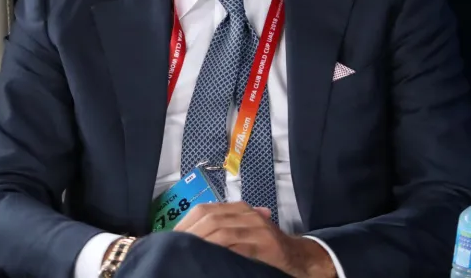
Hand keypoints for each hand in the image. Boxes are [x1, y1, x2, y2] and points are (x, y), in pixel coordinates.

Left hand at [173, 202, 335, 277]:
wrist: (300, 258)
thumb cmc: (266, 251)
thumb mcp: (243, 234)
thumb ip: (221, 231)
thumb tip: (184, 238)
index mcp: (239, 210)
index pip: (204, 210)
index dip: (185, 224)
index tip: (169, 239)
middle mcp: (248, 215)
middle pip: (210, 218)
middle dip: (189, 235)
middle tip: (174, 249)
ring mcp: (259, 229)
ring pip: (223, 232)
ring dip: (202, 244)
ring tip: (188, 255)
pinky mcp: (267, 246)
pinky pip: (240, 247)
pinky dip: (223, 254)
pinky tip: (212, 261)